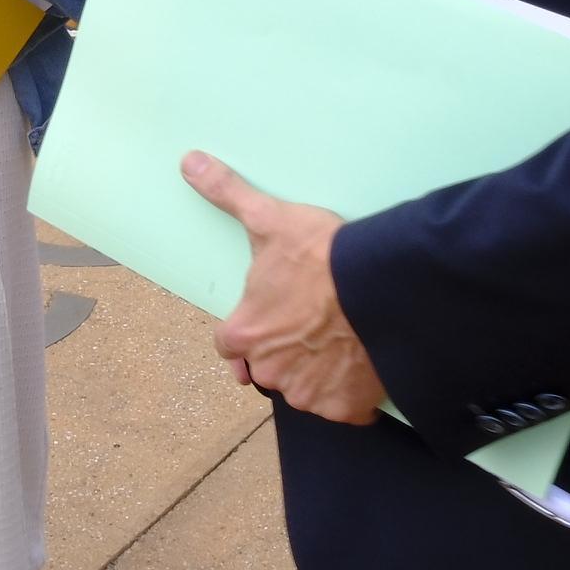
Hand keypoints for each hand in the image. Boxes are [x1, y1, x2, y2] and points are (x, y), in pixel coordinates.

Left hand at [185, 151, 385, 423]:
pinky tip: (361, 365)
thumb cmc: (321, 254)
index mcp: (244, 334)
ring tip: (339, 341)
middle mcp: (270, 371)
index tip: (267, 319)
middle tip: (311, 325)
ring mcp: (308, 394)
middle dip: (284, 352)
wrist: (379, 285)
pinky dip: (349, 394)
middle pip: (267, 368)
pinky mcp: (346, 408)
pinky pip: (342, 408)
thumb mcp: (268, 219)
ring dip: (315, 373)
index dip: (247, 331)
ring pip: (303, 389)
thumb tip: (190, 162)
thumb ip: (227, 195)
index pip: (229, 345)